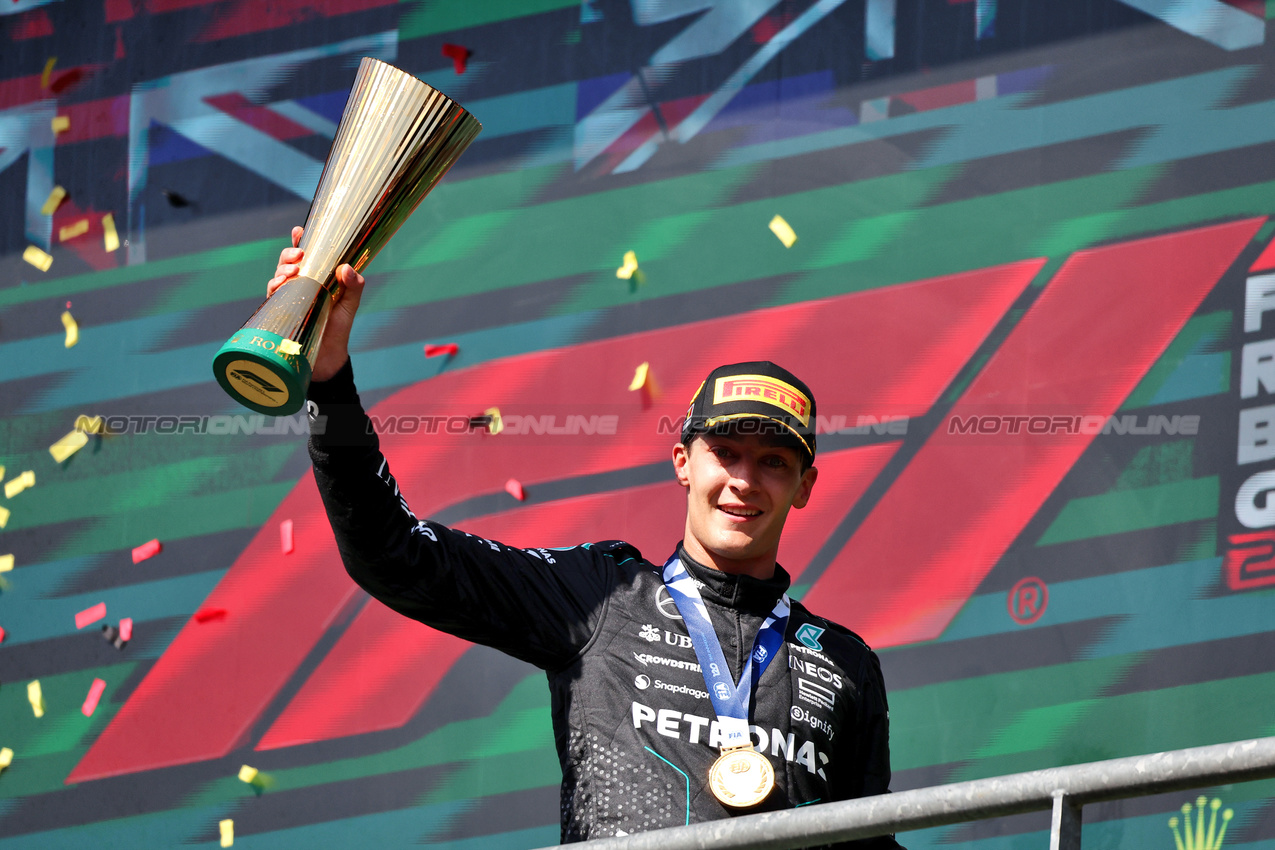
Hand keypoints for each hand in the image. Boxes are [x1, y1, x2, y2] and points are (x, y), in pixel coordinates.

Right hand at [268, 225, 365, 382]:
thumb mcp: (350, 304)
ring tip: (293, 270)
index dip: (301, 240)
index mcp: (318, 276)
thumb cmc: (339, 327)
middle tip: (300, 255)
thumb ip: (354, 285)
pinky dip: (275, 285)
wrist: (328, 356)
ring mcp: (289, 295)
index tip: (299, 231)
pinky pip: (273, 292)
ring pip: (279, 273)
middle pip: (289, 260)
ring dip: (283, 267)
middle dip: (290, 252)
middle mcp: (301, 283)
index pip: (308, 254)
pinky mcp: (281, 309)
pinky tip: (281, 283)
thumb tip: (347, 267)